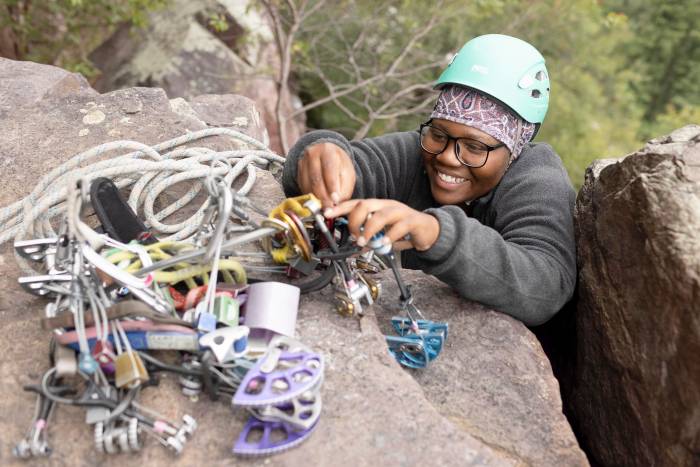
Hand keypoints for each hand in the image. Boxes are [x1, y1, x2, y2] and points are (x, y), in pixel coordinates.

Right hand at [297, 142, 355, 207]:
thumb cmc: (339, 165)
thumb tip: (337, 203)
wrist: (327, 156)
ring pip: (307, 184)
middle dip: (323, 196)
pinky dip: (310, 196)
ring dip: (315, 198)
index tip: (335, 199)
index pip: (329, 169)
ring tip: (324, 207)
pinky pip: (302, 186)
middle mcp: (312, 154)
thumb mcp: (347, 173)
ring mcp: (303, 162)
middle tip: (329, 208)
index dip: (332, 186)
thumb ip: (344, 187)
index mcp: (327, 150)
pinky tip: (317, 201)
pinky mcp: (298, 171)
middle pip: (316, 178)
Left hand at [324, 199, 439, 251]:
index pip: (356, 203)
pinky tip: (383, 244)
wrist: (428, 231)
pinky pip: (400, 226)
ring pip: (381, 215)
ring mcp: (400, 211)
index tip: (327, 213)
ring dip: (369, 230)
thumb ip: (368, 241)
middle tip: (354, 237)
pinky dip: (389, 236)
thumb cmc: (403, 231)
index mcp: (377, 206)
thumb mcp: (381, 236)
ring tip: (365, 242)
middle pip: (365, 205)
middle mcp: (387, 205)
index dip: (340, 207)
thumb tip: (352, 250)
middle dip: (355, 221)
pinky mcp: (413, 220)